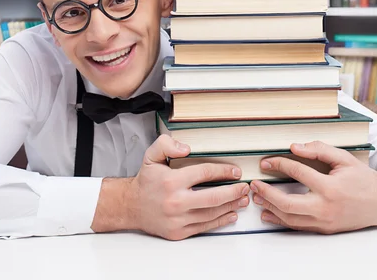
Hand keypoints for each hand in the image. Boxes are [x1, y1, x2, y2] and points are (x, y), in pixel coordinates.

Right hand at [127, 135, 249, 239]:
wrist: (132, 206)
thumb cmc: (146, 181)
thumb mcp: (151, 156)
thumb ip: (166, 144)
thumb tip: (186, 148)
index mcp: (171, 181)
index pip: (204, 174)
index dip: (223, 171)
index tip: (235, 171)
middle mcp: (176, 201)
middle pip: (213, 197)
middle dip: (233, 192)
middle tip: (245, 187)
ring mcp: (178, 219)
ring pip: (211, 213)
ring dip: (231, 206)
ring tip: (242, 200)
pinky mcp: (179, 232)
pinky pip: (204, 226)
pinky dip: (220, 221)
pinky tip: (230, 214)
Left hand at [250, 141, 376, 233]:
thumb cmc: (360, 178)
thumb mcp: (342, 158)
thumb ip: (318, 150)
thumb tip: (294, 147)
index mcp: (329, 187)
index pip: (297, 172)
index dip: (279, 164)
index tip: (266, 162)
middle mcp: (325, 207)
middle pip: (288, 203)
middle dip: (267, 192)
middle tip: (253, 184)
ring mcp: (323, 221)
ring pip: (290, 218)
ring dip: (269, 207)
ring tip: (256, 196)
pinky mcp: (323, 229)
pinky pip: (297, 226)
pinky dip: (280, 220)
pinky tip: (268, 213)